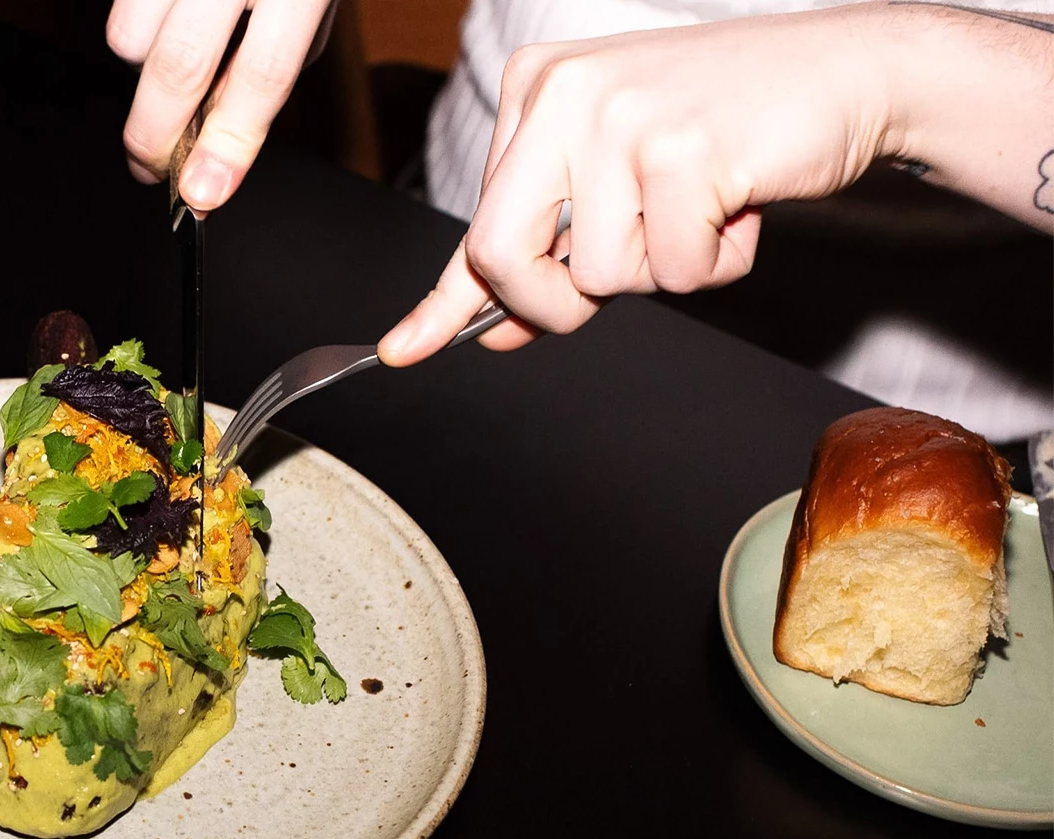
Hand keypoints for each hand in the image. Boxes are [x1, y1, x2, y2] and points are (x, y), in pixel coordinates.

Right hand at [108, 0, 334, 212]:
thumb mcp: (311, 0)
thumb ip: (272, 61)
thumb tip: (223, 137)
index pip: (264, 74)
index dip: (231, 141)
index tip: (203, 191)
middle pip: (179, 65)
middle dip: (157, 135)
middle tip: (152, 166)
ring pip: (129, 35)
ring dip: (142, 66)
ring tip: (171, 51)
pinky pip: (119, 7)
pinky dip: (136, 25)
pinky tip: (167, 16)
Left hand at [377, 5, 912, 365]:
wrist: (851, 72)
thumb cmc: (731, 126)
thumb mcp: (619, 177)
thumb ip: (550, 248)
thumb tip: (489, 331)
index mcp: (535, 89)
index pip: (476, 221)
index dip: (448, 301)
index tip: (403, 351)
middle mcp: (562, 92)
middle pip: (500, 254)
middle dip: (552, 304)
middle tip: (623, 278)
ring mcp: (618, 118)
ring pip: (599, 275)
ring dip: (664, 268)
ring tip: (705, 207)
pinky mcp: (682, 150)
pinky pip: (674, 271)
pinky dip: (717, 262)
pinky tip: (741, 204)